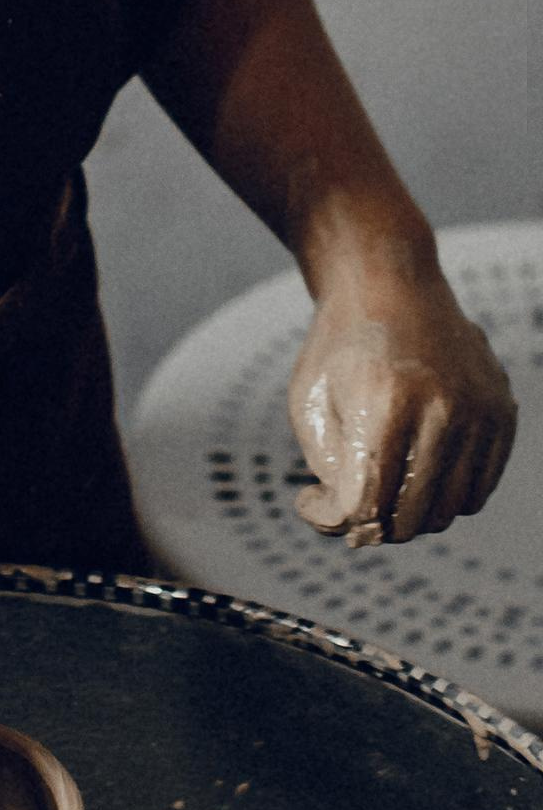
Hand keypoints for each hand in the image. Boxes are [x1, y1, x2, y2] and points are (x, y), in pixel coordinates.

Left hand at [288, 263, 516, 547]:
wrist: (388, 282)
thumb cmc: (338, 348)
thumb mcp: (309, 405)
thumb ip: (329, 473)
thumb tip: (354, 527)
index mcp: (386, 402)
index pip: (365, 502)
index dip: (329, 518)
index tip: (306, 498)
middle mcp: (443, 408)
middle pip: (410, 516)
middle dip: (368, 525)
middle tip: (344, 501)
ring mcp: (480, 411)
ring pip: (448, 511)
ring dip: (407, 515)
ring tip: (377, 487)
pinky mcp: (502, 414)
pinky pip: (477, 489)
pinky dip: (443, 497)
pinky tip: (411, 472)